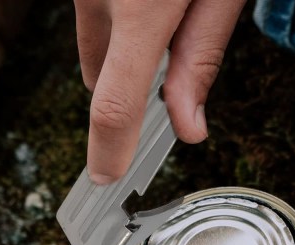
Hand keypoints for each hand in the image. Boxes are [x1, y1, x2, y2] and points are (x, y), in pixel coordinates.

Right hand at [73, 0, 246, 182]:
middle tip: (170, 62)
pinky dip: (113, 21)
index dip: (108, 151)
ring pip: (92, 48)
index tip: (108, 177)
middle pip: (97, 82)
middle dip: (127, 90)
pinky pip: (91, 14)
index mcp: (142, 7)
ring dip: (118, 53)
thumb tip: (189, 126)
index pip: (115, 105)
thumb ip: (203, 55)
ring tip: (164, 13)